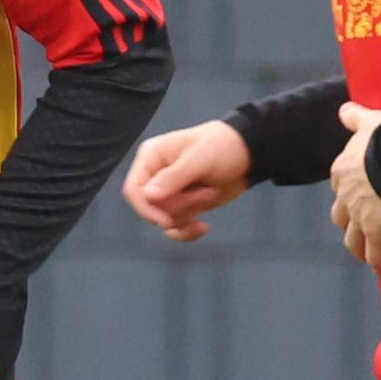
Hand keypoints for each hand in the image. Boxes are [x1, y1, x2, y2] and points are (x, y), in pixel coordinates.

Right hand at [123, 118, 255, 241]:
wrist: (247, 156)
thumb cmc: (222, 147)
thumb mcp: (200, 159)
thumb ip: (174, 177)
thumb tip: (147, 196)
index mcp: (151, 157)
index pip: (133, 190)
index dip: (146, 209)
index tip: (166, 221)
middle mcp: (154, 176)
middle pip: (151, 208)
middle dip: (179, 207)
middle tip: (205, 191)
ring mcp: (168, 193)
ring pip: (164, 219)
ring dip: (188, 213)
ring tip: (209, 192)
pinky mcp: (181, 206)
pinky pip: (173, 229)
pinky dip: (187, 232)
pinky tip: (203, 226)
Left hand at [329, 102, 380, 270]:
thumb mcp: (369, 122)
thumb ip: (354, 117)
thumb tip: (344, 110)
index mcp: (342, 171)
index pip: (339, 185)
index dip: (348, 191)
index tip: (357, 194)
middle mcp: (346, 197)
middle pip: (340, 216)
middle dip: (347, 221)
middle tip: (358, 226)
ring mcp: (360, 218)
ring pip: (352, 240)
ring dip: (358, 248)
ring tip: (366, 255)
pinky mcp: (378, 234)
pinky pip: (377, 256)